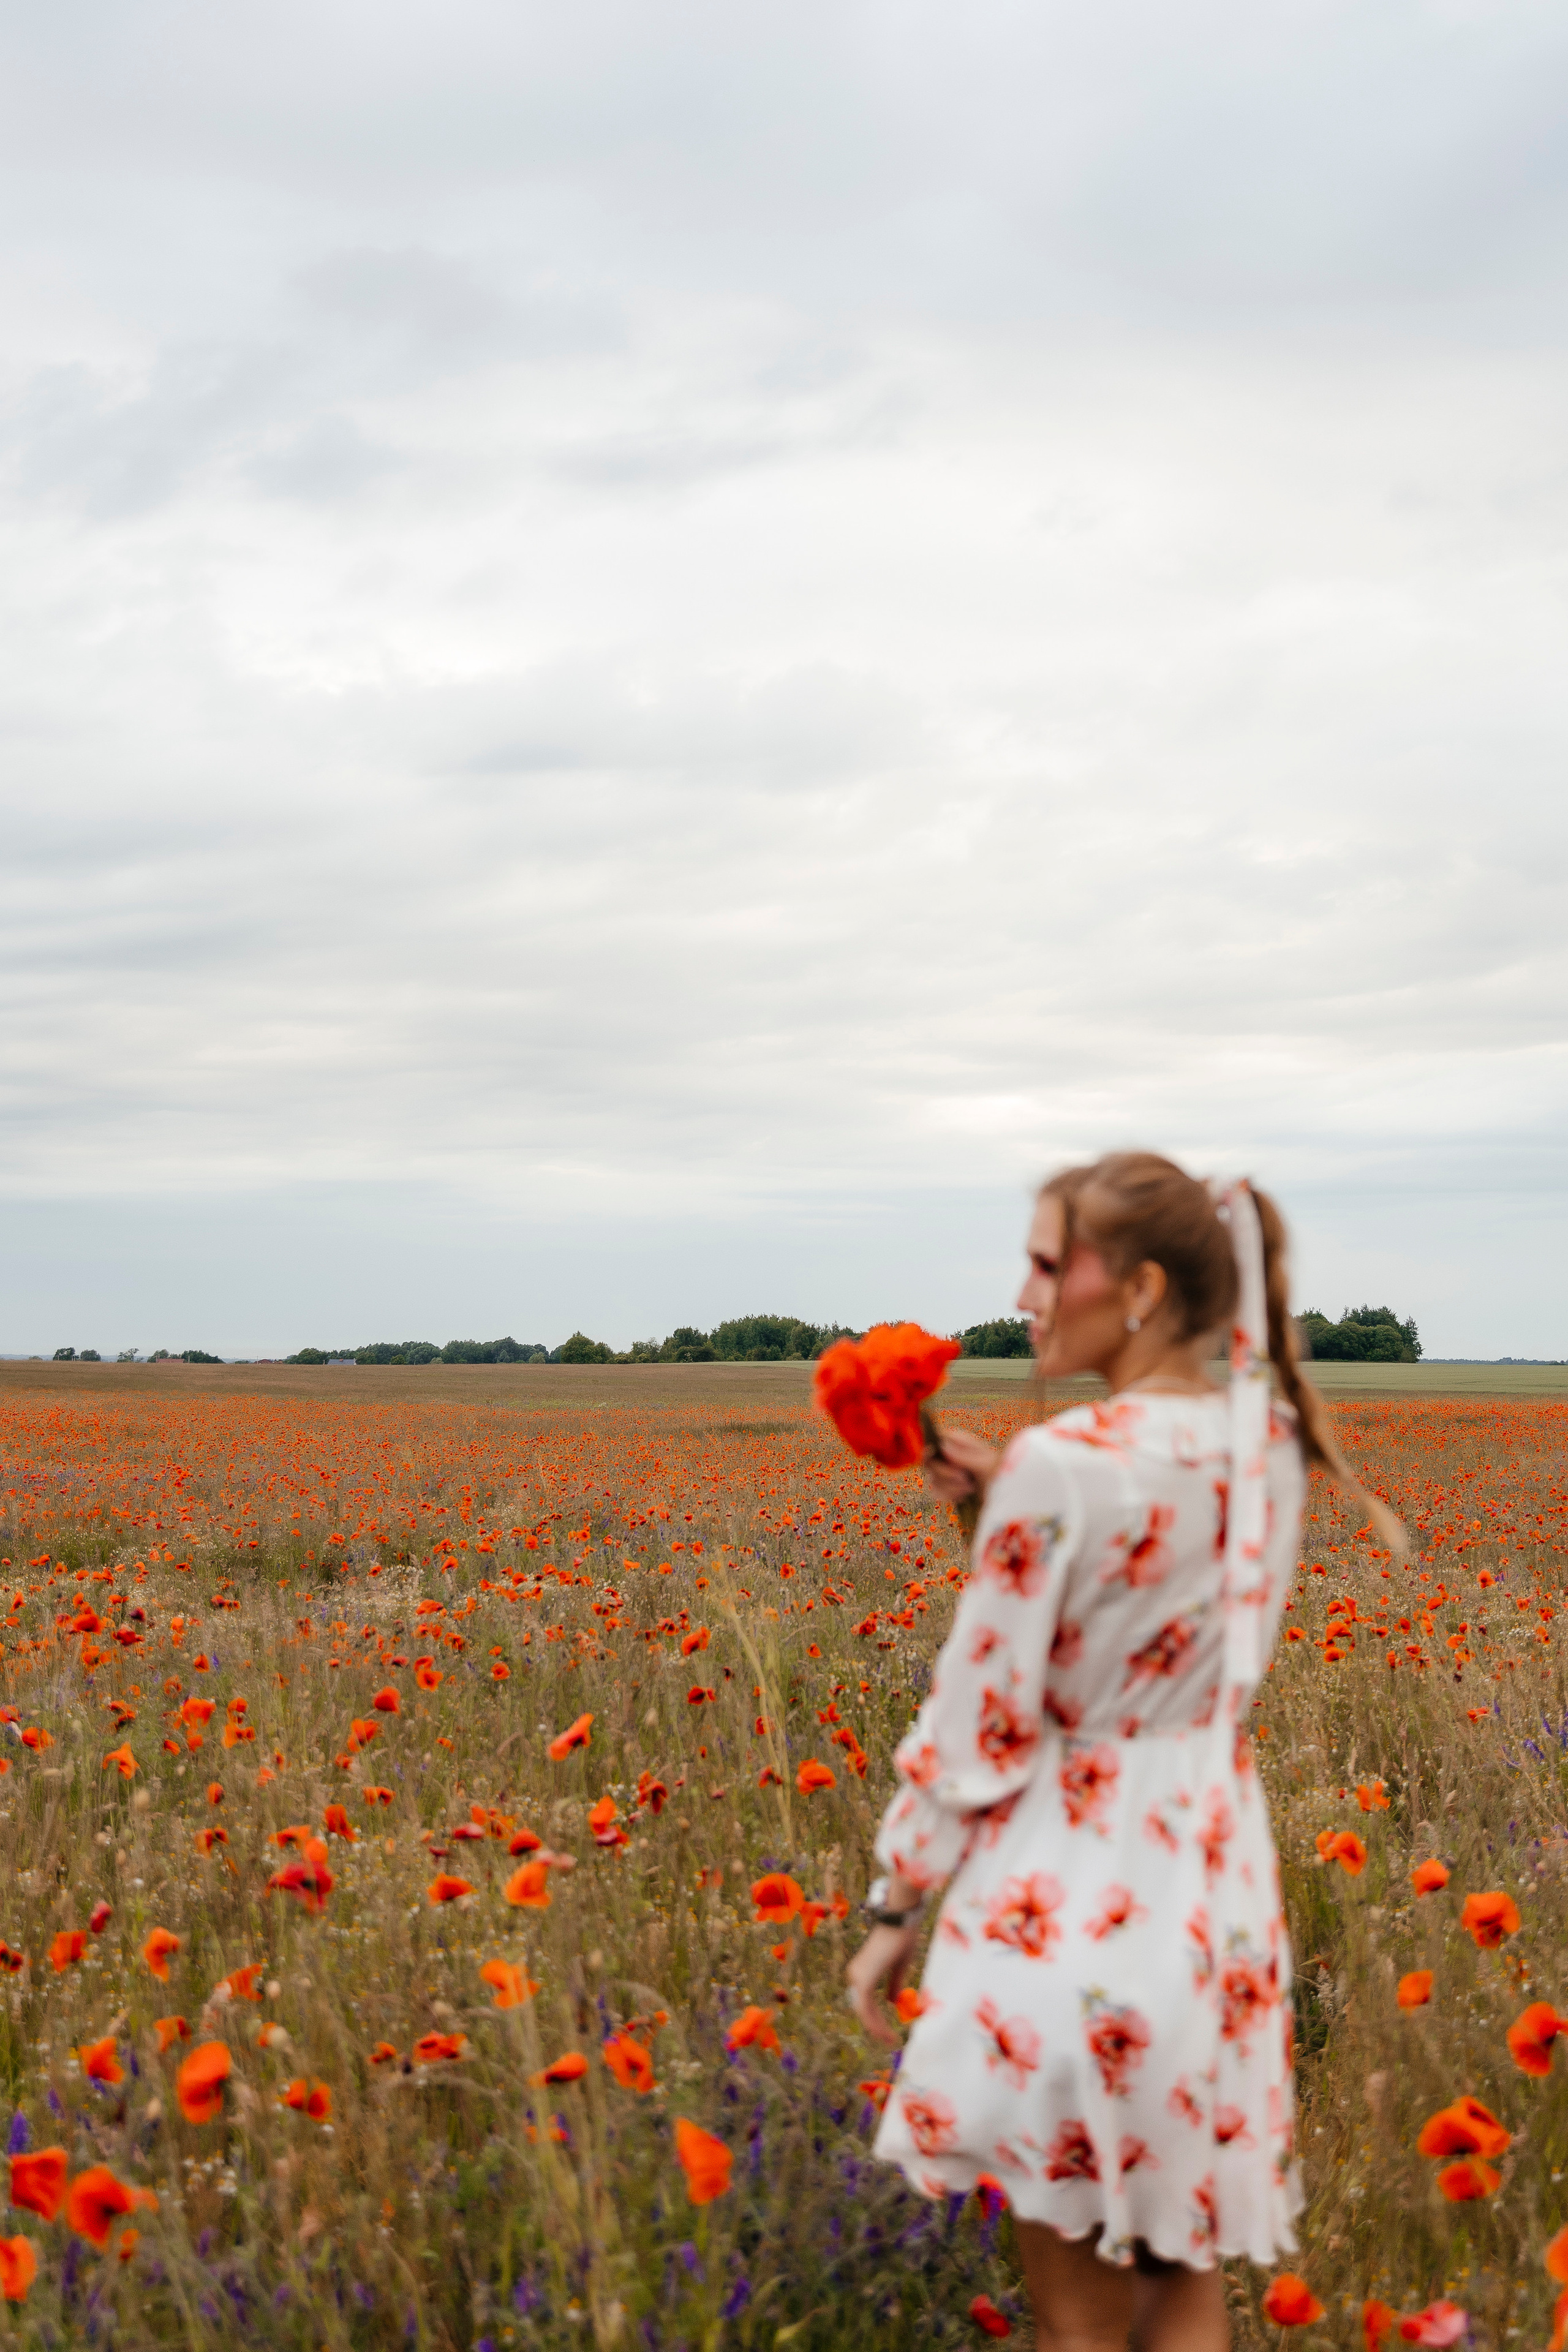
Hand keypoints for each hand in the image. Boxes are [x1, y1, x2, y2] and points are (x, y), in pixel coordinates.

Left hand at [845, 1921, 920, 2046]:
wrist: (901, 1918)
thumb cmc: (902, 1937)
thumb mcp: (899, 1966)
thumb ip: (893, 1984)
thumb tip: (890, 2002)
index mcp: (863, 1970)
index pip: (866, 2002)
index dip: (876, 2020)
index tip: (888, 2033)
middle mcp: (855, 1974)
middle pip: (863, 2009)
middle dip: (876, 2027)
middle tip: (890, 2041)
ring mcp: (857, 1976)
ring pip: (864, 2011)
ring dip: (877, 2028)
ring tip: (891, 2041)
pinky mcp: (863, 1979)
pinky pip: (867, 2009)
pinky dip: (876, 2023)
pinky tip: (887, 2033)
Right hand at [923, 1424, 999, 1509]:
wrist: (1010, 1496)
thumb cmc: (1002, 1476)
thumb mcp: (986, 1465)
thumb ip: (964, 1456)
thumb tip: (942, 1446)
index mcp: (960, 1442)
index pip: (934, 1438)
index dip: (929, 1447)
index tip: (931, 1455)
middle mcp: (951, 1454)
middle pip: (929, 1462)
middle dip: (946, 1473)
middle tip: (965, 1478)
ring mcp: (949, 1471)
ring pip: (933, 1479)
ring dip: (951, 1487)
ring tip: (971, 1488)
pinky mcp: (949, 1487)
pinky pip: (938, 1492)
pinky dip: (951, 1496)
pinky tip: (965, 1495)